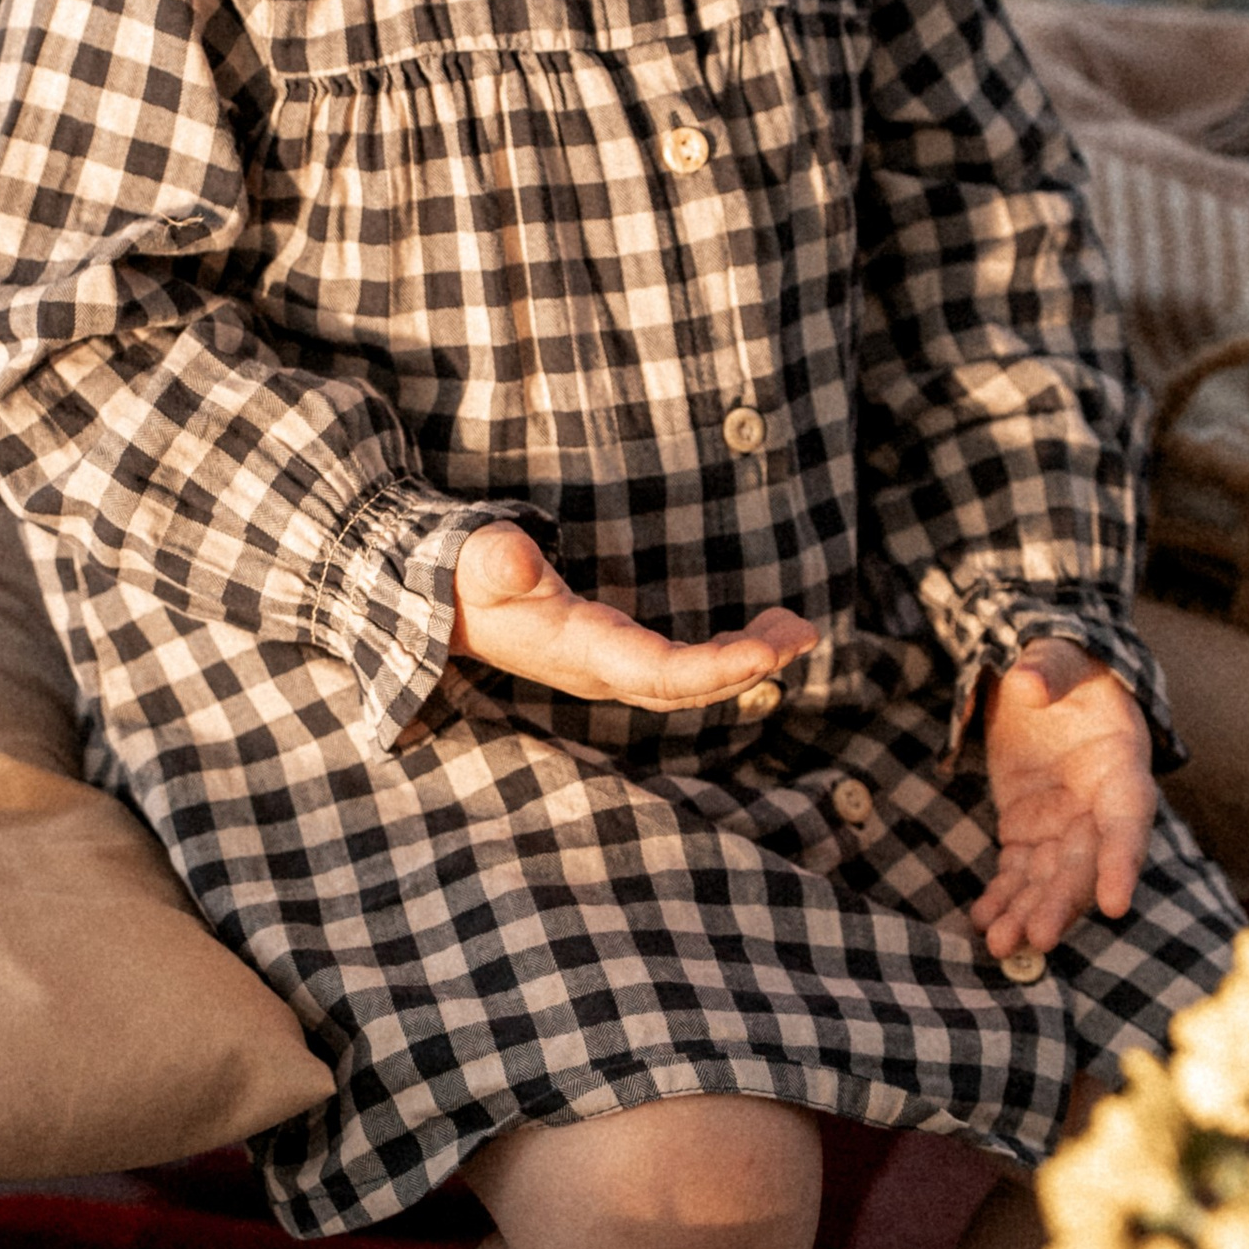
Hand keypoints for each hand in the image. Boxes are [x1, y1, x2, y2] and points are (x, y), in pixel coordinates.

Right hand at [448, 523, 815, 712]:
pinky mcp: (616, 657)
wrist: (445, 601)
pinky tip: (758, 637)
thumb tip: (516, 560)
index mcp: (579, 652)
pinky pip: (681, 671)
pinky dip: (725, 657)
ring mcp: (609, 670)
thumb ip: (496, 560)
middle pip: (687, 688)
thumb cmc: (465, 576)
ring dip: (746, 661)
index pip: (658, 674)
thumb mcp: (474, 559)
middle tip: (803, 630)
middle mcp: (601, 673)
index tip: (767, 652)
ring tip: (797, 629)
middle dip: (748, 665)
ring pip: (690, 683)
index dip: (715, 668)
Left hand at [973, 639, 1153, 968]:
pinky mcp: (1030, 830)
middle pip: (1086, 862)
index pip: (1128, 820)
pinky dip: (1003, 897)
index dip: (1122, 862)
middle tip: (1036, 938)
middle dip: (1063, 902)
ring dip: (1029, 912)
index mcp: (1121, 763)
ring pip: (1051, 877)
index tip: (1114, 904)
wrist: (1044, 678)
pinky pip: (1019, 871)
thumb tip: (1028, 681)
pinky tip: (983, 921)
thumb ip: (1050, 667)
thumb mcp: (1060, 654)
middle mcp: (1099, 804)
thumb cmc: (1066, 663)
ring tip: (1000, 946)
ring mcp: (1064, 822)